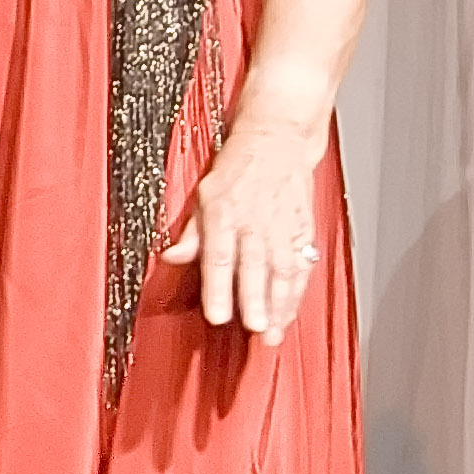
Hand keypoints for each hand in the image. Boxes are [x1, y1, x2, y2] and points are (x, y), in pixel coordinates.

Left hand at [159, 118, 324, 343]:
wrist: (277, 140)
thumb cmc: (236, 168)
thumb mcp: (203, 193)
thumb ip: (190, 232)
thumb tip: (170, 258)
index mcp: (224, 213)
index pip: (220, 257)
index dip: (219, 288)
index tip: (219, 316)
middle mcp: (255, 221)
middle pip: (256, 268)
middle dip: (257, 301)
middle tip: (257, 331)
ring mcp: (283, 226)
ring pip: (283, 271)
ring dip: (280, 305)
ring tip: (274, 333)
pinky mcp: (304, 228)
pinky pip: (302, 264)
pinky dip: (298, 291)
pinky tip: (291, 312)